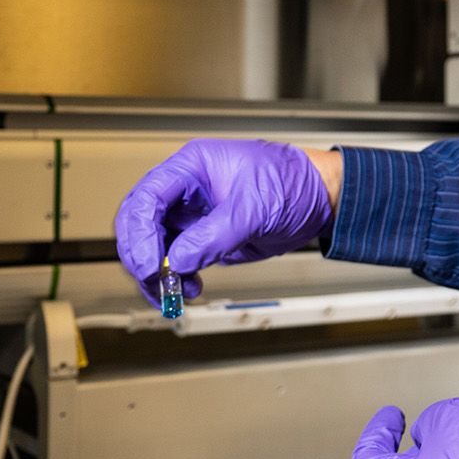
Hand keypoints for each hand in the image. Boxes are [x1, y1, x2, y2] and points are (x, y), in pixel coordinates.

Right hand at [113, 140, 337, 303]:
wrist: (318, 200)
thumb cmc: (293, 182)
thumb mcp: (254, 207)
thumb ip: (214, 235)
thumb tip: (178, 261)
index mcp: (191, 167)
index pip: (147, 197)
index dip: (141, 233)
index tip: (150, 264)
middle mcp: (185, 190)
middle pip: (139, 223)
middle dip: (142, 256)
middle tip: (156, 283)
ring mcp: (191, 214)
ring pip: (153, 246)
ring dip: (158, 274)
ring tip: (177, 292)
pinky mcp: (202, 237)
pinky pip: (174, 260)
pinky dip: (175, 278)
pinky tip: (190, 288)